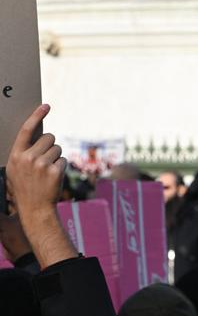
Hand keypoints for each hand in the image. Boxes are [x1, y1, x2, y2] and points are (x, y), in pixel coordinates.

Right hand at [5, 105, 74, 268]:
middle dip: (50, 146)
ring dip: (56, 157)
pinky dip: (61, 167)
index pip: (26, 130)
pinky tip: (53, 178)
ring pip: (58, 148)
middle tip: (44, 160)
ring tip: (46, 172)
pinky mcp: (55, 171)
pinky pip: (64, 160)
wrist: (34, 209)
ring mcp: (42, 165)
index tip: (46, 106)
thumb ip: (24, 152)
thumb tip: (37, 134)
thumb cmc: (25, 187)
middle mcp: (28, 158)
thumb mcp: (16, 169)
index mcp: (16, 155)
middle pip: (49, 137)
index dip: (36, 116)